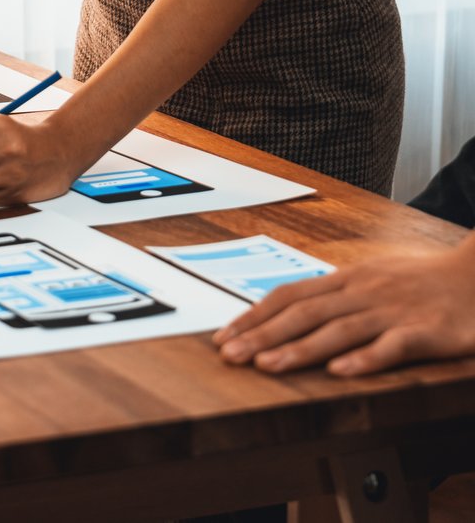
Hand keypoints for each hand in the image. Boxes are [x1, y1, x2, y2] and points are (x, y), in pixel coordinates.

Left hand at [213, 242, 474, 376]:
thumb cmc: (420, 281)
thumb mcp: (371, 278)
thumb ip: (331, 294)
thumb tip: (282, 309)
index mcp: (347, 279)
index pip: (289, 295)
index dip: (253, 316)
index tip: (222, 337)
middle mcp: (364, 292)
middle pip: (305, 313)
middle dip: (263, 335)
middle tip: (229, 356)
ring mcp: (394, 311)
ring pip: (340, 330)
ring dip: (301, 349)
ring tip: (267, 366)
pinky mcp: (427, 331)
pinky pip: (393, 346)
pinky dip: (366, 358)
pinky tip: (341, 372)